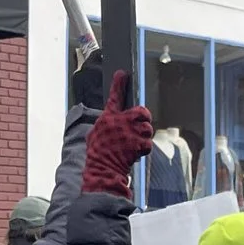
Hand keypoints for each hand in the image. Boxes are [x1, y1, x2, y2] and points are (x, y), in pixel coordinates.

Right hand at [82, 71, 154, 198]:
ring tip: (132, 146)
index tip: (122, 74)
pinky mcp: (138, 143)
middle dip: (144, 120)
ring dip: (143, 138)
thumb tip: (107, 123)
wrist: (102, 170)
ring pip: (147, 129)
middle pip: (142, 112)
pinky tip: (134, 154)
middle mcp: (120, 122)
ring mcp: (131, 132)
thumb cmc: (98, 154)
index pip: (114, 98)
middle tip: (139, 128)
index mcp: (108, 118)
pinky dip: (143, 150)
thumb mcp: (95, 135)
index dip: (118, 85)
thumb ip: (105, 125)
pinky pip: (148, 143)